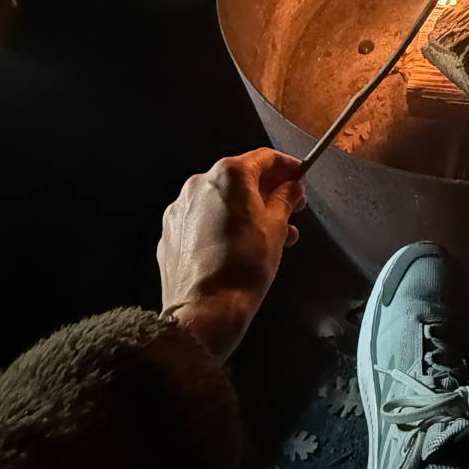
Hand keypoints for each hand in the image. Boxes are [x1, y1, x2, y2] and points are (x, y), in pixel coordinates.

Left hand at [157, 148, 306, 365]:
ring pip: (220, 200)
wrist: (205, 311)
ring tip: (269, 235)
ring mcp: (180, 207)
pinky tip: (237, 247)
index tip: (299, 178)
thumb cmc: (245, 266)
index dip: (287, 167)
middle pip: (240, 177)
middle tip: (289, 210)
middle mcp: (199, 183)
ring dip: (246, 210)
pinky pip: (201, 219)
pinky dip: (221, 225)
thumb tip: (291, 186)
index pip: (264, 158)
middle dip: (267, 192)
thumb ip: (285, 199)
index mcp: (228, 175)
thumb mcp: (276, 228)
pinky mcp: (169, 231)